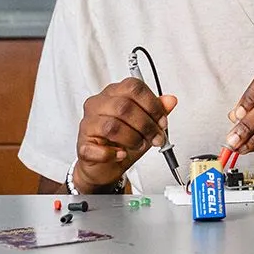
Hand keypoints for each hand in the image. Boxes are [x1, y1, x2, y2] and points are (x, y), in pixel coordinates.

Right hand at [74, 78, 176, 192]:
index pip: (133, 87)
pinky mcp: (82, 145)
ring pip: (112, 126)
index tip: (162, 121)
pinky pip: (98, 149)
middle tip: (155, 138)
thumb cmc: (123, 142)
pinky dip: (114, 154)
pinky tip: (121, 154)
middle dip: (146, 125)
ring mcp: (87, 124)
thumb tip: (170, 100)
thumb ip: (157, 111)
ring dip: (132, 139)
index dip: (152, 104)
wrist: (105, 166)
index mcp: (113, 93)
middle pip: (124, 106)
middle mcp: (98, 104)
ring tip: (138, 145)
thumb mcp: (145, 124)